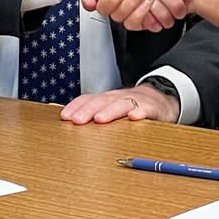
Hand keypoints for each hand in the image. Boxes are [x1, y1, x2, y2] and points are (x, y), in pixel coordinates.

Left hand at [60, 85, 179, 123]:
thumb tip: (58, 111)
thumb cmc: (130, 106)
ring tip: (100, 119)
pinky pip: (146, 109)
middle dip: (88, 110)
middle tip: (77, 120)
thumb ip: (86, 109)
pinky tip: (134, 118)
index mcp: (106, 99)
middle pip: (102, 101)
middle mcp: (118, 98)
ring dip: (110, 111)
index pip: (88, 99)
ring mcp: (135, 102)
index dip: (76, 107)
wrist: (160, 101)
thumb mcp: (108, 107)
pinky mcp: (152, 108)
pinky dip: (140, 113)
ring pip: (121, 104)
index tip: (65, 117)